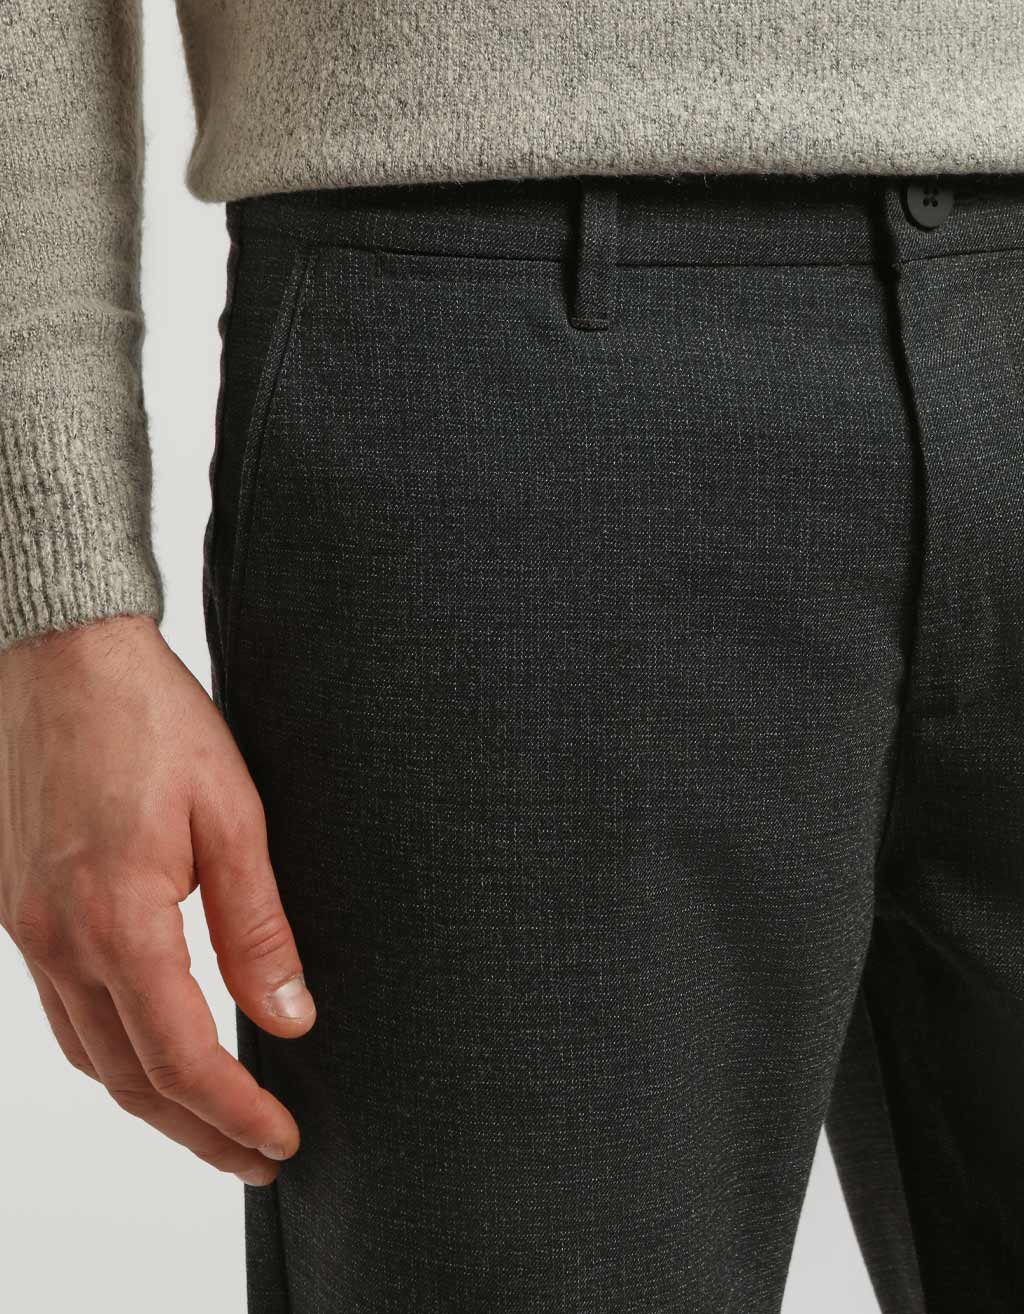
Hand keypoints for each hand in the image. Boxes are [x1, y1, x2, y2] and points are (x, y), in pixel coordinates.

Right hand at [0, 614, 315, 1185]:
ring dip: (151, 1102)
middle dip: (197, 1131)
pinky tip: (148, 1051)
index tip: (282, 1141)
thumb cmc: (152, 720)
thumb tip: (290, 1017)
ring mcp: (27, 929)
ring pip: (88, 1055)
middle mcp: (57, 940)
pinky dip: (111, 1052)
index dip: (236, 1113)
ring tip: (211, 1123)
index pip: (181, 1059)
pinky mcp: (20, 909)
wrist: (65, 656)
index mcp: (116, 920)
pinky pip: (61, 1012)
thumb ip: (258, 927)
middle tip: (255, 1158)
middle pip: (129, 1078)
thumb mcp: (232, 816)